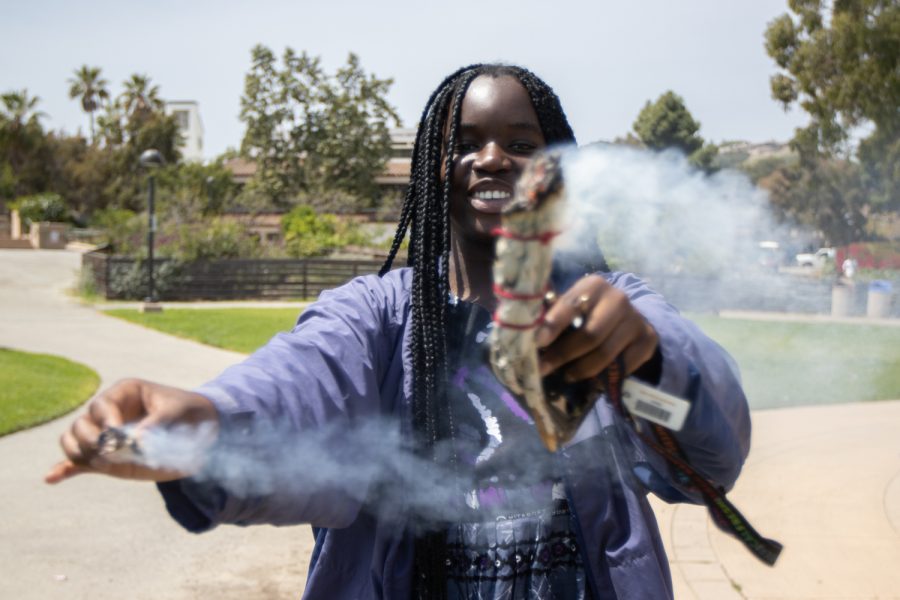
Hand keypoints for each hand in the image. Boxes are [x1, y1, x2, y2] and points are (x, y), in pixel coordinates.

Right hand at [45, 379, 217, 483]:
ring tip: (103, 464)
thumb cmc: (189, 412)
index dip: (105, 420)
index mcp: (125, 393)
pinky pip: (79, 463)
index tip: (118, 435)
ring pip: (74, 442)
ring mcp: (106, 436)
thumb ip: (157, 424)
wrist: (203, 431)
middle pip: (81, 425)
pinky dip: (65, 470)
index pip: (101, 405)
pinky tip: (51, 478)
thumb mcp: (178, 412)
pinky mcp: (108, 458)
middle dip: (92, 440)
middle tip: (111, 452)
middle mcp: (110, 413)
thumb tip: (136, 442)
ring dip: (81, 454)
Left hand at [535, 275, 658, 381]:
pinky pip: (623, 366)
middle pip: (589, 334)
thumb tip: (524, 336)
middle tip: (544, 369)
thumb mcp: (573, 306)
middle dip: (563, 354)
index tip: (538, 343)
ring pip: (605, 353)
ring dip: (581, 369)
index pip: (570, 305)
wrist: (628, 319)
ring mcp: (636, 320)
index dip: (553, 325)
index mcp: (593, 285)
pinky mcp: (647, 340)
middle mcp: (618, 298)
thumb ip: (552, 316)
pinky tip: (591, 378)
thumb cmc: (589, 313)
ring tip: (566, 375)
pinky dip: (603, 376)